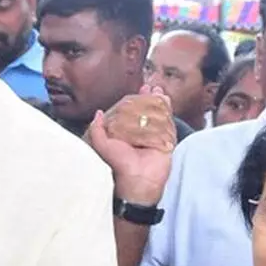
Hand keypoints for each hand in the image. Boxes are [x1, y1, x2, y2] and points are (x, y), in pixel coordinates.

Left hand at [86, 84, 176, 203]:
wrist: (138, 179)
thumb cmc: (118, 164)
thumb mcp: (102, 145)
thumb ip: (97, 130)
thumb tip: (97, 113)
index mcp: (126, 133)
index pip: (131, 112)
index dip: (134, 100)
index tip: (138, 90)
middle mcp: (141, 133)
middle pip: (146, 111)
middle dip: (148, 98)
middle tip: (150, 86)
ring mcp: (155, 136)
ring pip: (158, 115)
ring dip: (158, 101)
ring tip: (158, 90)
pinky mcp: (166, 140)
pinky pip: (168, 123)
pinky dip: (168, 111)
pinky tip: (166, 100)